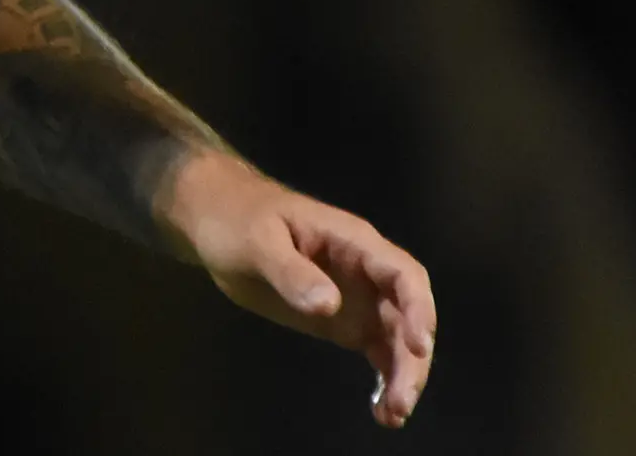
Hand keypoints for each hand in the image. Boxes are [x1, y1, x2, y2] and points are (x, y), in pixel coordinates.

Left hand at [161, 150, 437, 427]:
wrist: (216, 221)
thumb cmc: (238, 220)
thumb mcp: (259, 242)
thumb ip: (292, 272)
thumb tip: (330, 306)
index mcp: (353, 242)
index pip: (403, 274)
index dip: (419, 309)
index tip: (418, 348)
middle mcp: (366, 271)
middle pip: (407, 313)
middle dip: (412, 357)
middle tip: (401, 401)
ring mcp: (357, 297)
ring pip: (396, 337)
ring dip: (402, 374)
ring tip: (392, 415)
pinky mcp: (342, 320)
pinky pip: (376, 349)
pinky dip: (384, 377)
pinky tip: (381, 410)